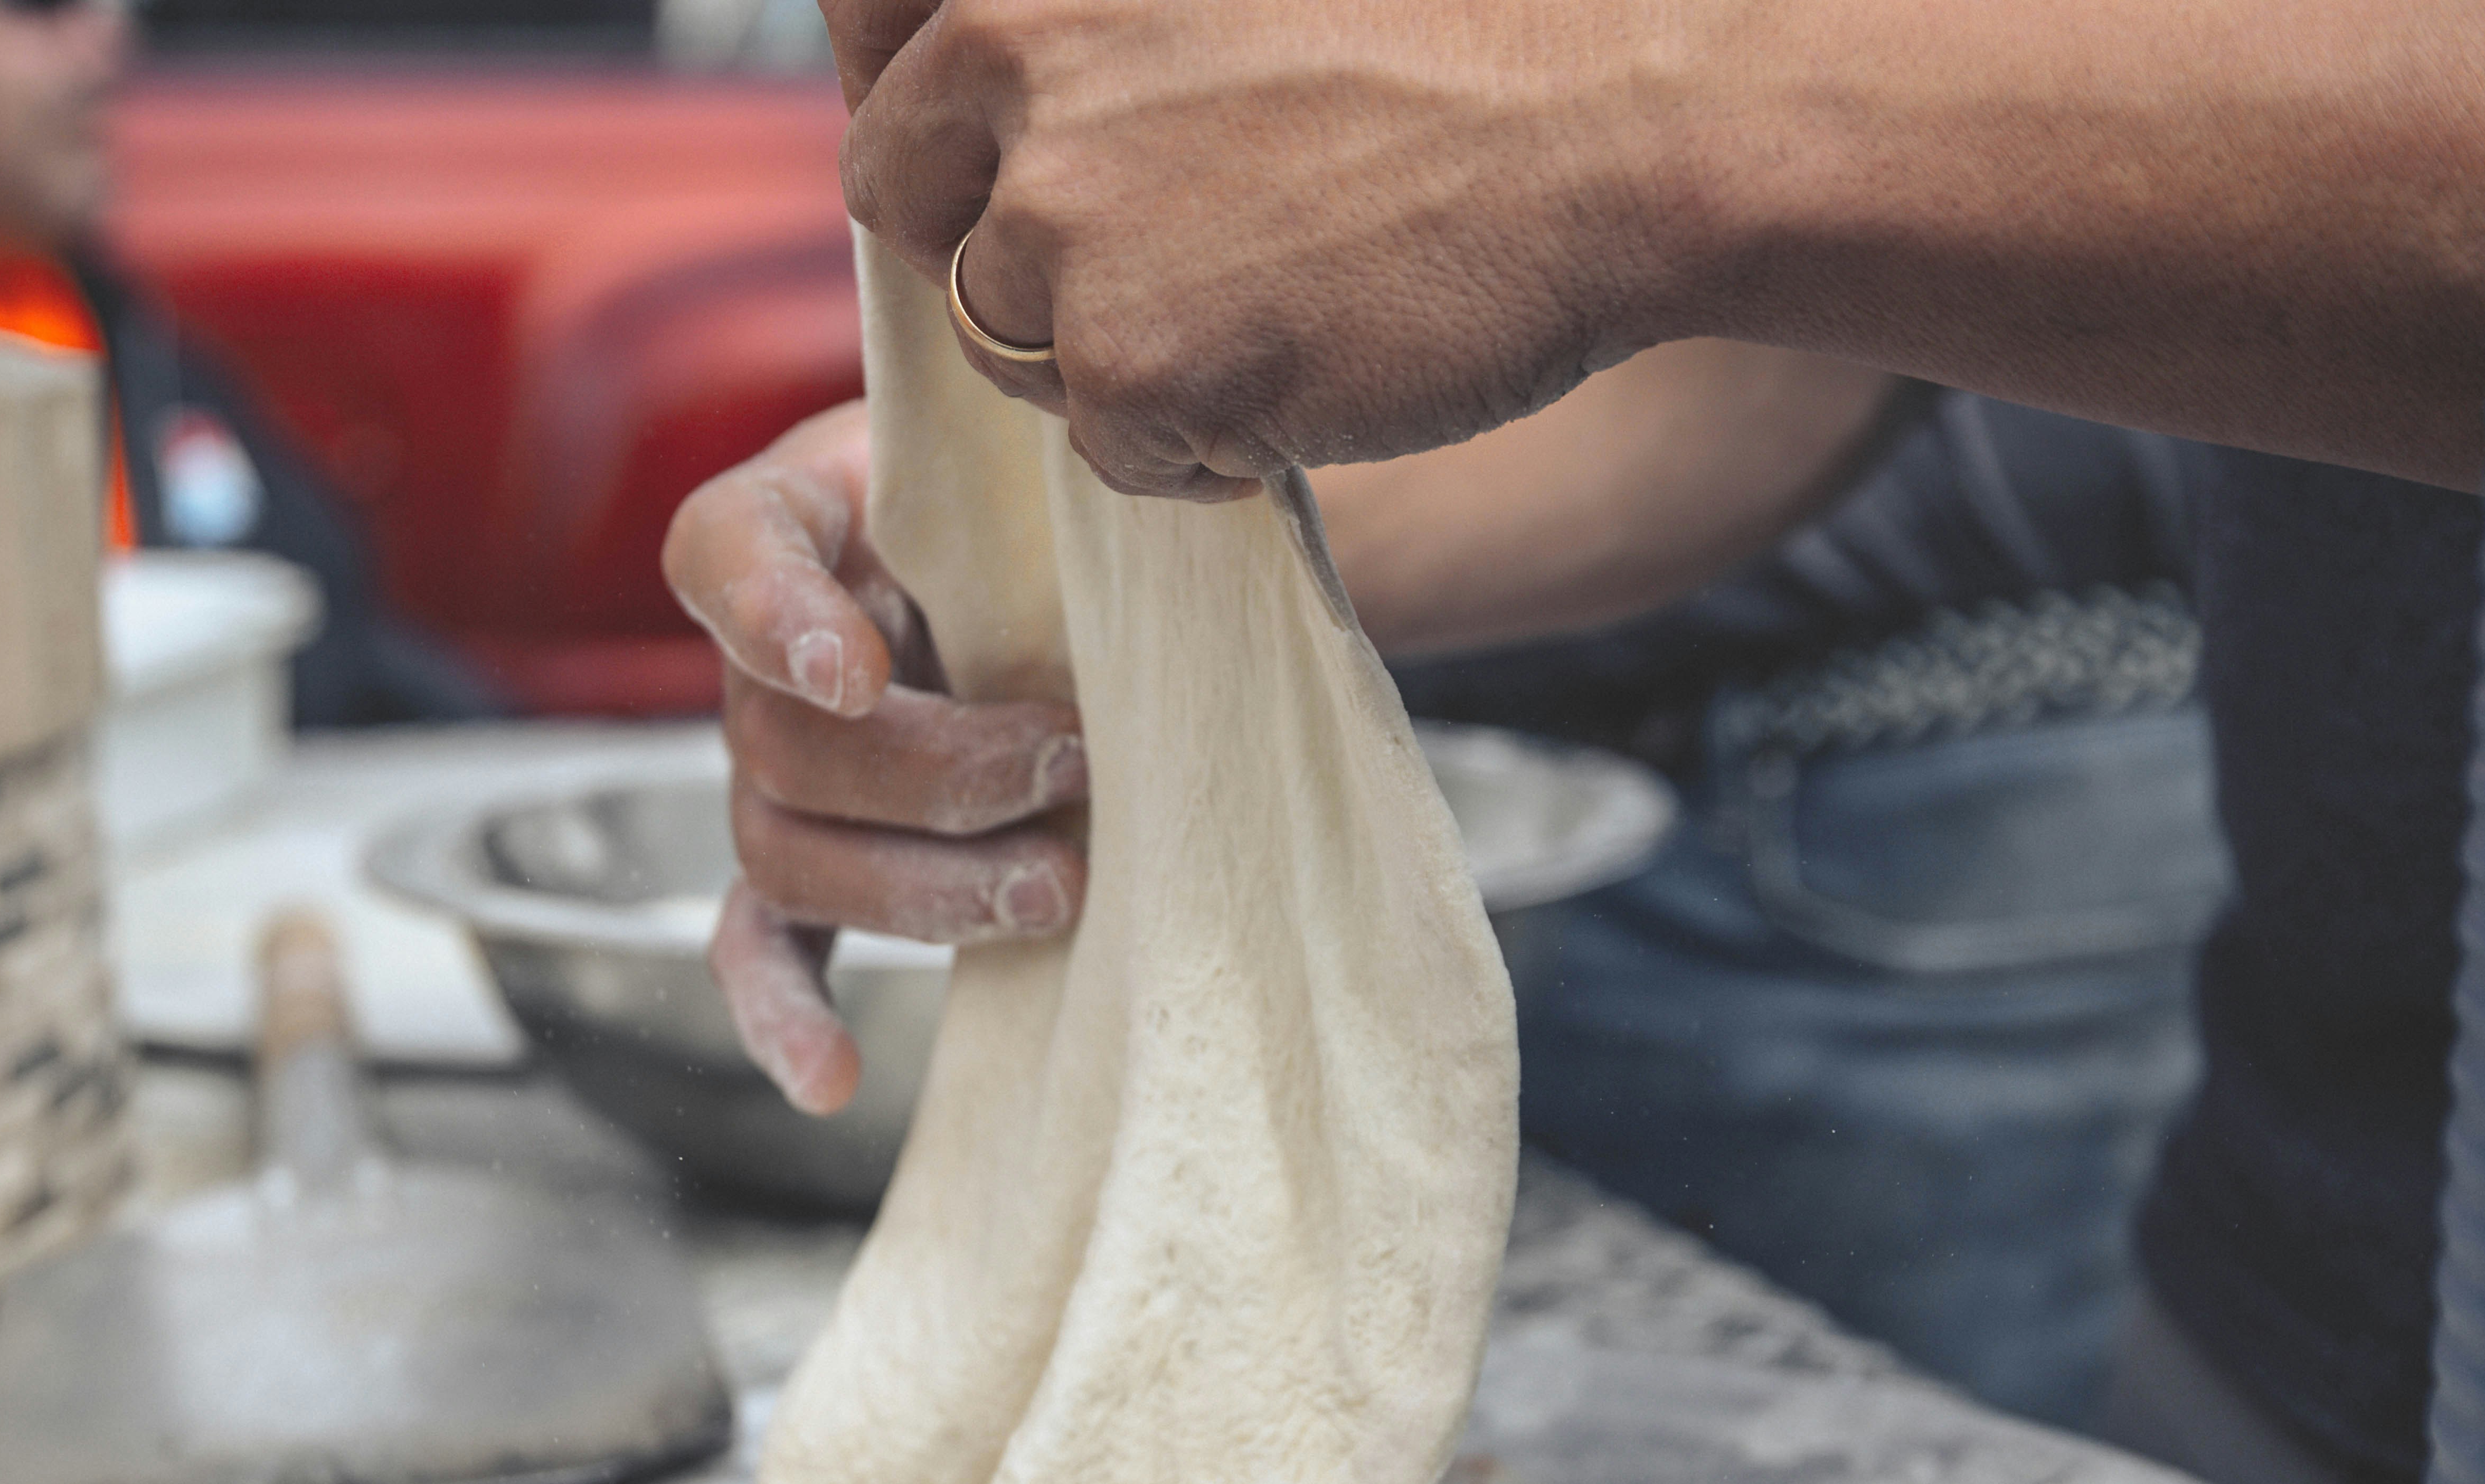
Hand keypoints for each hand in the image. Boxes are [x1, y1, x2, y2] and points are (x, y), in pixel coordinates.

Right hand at [664, 402, 1088, 1113]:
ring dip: (923, 888)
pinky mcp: (812, 865)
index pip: (732, 552)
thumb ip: (1053, 463)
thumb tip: (1145, 474)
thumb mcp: (1041, 451)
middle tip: (1068, 764)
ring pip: (791, 855)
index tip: (856, 667)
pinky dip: (789, 1014)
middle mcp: (764, 657)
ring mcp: (773, 772)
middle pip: (782, 741)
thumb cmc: (1050, 498)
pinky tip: (832, 1079)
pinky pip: (762, 948)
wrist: (1066, 570)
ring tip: (1055, 888)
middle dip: (935, 775)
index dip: (776, 618)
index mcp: (798, 521)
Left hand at [832, 0, 1733, 498]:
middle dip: (1000, 233)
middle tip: (1157, 239)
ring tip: (1266, 292)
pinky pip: (1102, 440)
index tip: (1002, 134)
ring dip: (1105, 341)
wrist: (1618, 131)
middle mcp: (1004, 53)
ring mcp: (1057, 214)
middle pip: (903, 193)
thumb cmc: (1461, 27)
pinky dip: (1191, 434)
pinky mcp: (1122, 359)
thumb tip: (999, 96)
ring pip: (1000, 327)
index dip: (923, 92)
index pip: (866, 25)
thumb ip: (1093, 11)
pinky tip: (1305, 363)